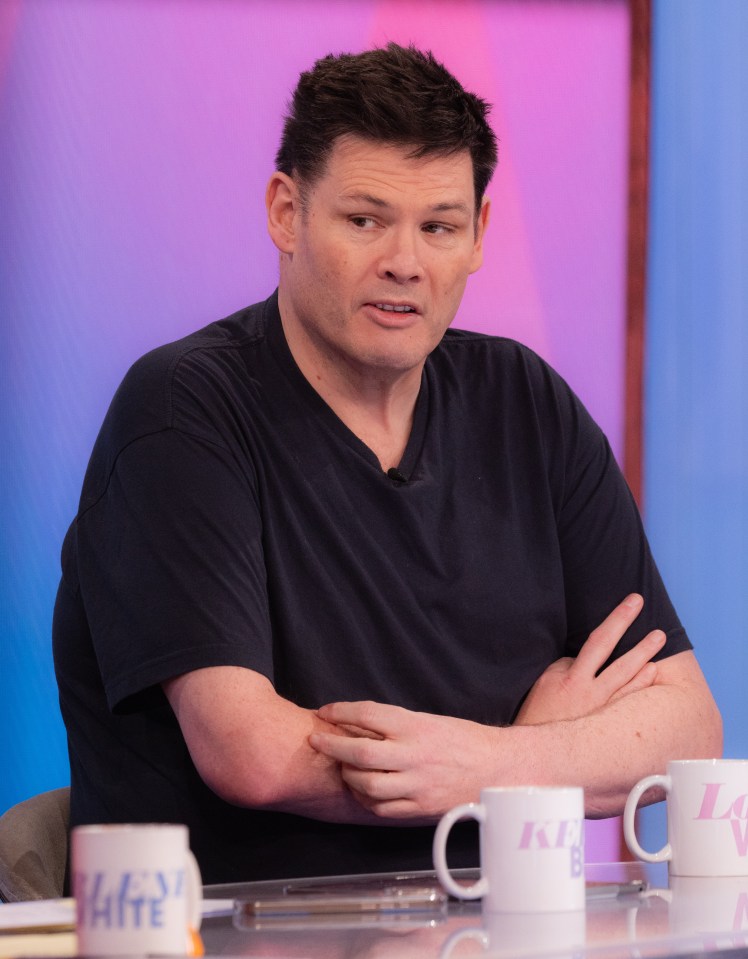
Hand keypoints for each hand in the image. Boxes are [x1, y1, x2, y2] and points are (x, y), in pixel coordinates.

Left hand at [309, 701, 492, 818]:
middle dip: (332, 746)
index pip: (367, 714)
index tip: (325, 712)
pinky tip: (362, 789)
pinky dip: (366, 798)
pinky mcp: (420, 808)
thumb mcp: (430, 720)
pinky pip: (382, 808)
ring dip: (348, 775)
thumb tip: (357, 723)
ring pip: (367, 784)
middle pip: (360, 752)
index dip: (340, 712)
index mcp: (416, 726)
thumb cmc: (463, 739)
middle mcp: (414, 755)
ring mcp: (417, 785)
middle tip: (317, 740)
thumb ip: (396, 724)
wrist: (498, 768)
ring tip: (343, 766)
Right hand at [514, 594, 665, 725]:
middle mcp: (585, 688)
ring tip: (658, 636)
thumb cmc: (538, 719)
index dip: (610, 625)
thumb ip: (562, 671)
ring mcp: (600, 706)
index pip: (589, 646)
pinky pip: (629, 699)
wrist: (539, 757)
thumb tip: (577, 661)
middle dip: (621, 620)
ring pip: (625, 672)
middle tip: (637, 602)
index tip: (626, 608)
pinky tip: (652, 671)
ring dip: (642, 651)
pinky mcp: (608, 723)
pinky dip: (641, 683)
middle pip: (606, 644)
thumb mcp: (543, 687)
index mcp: (567, 677)